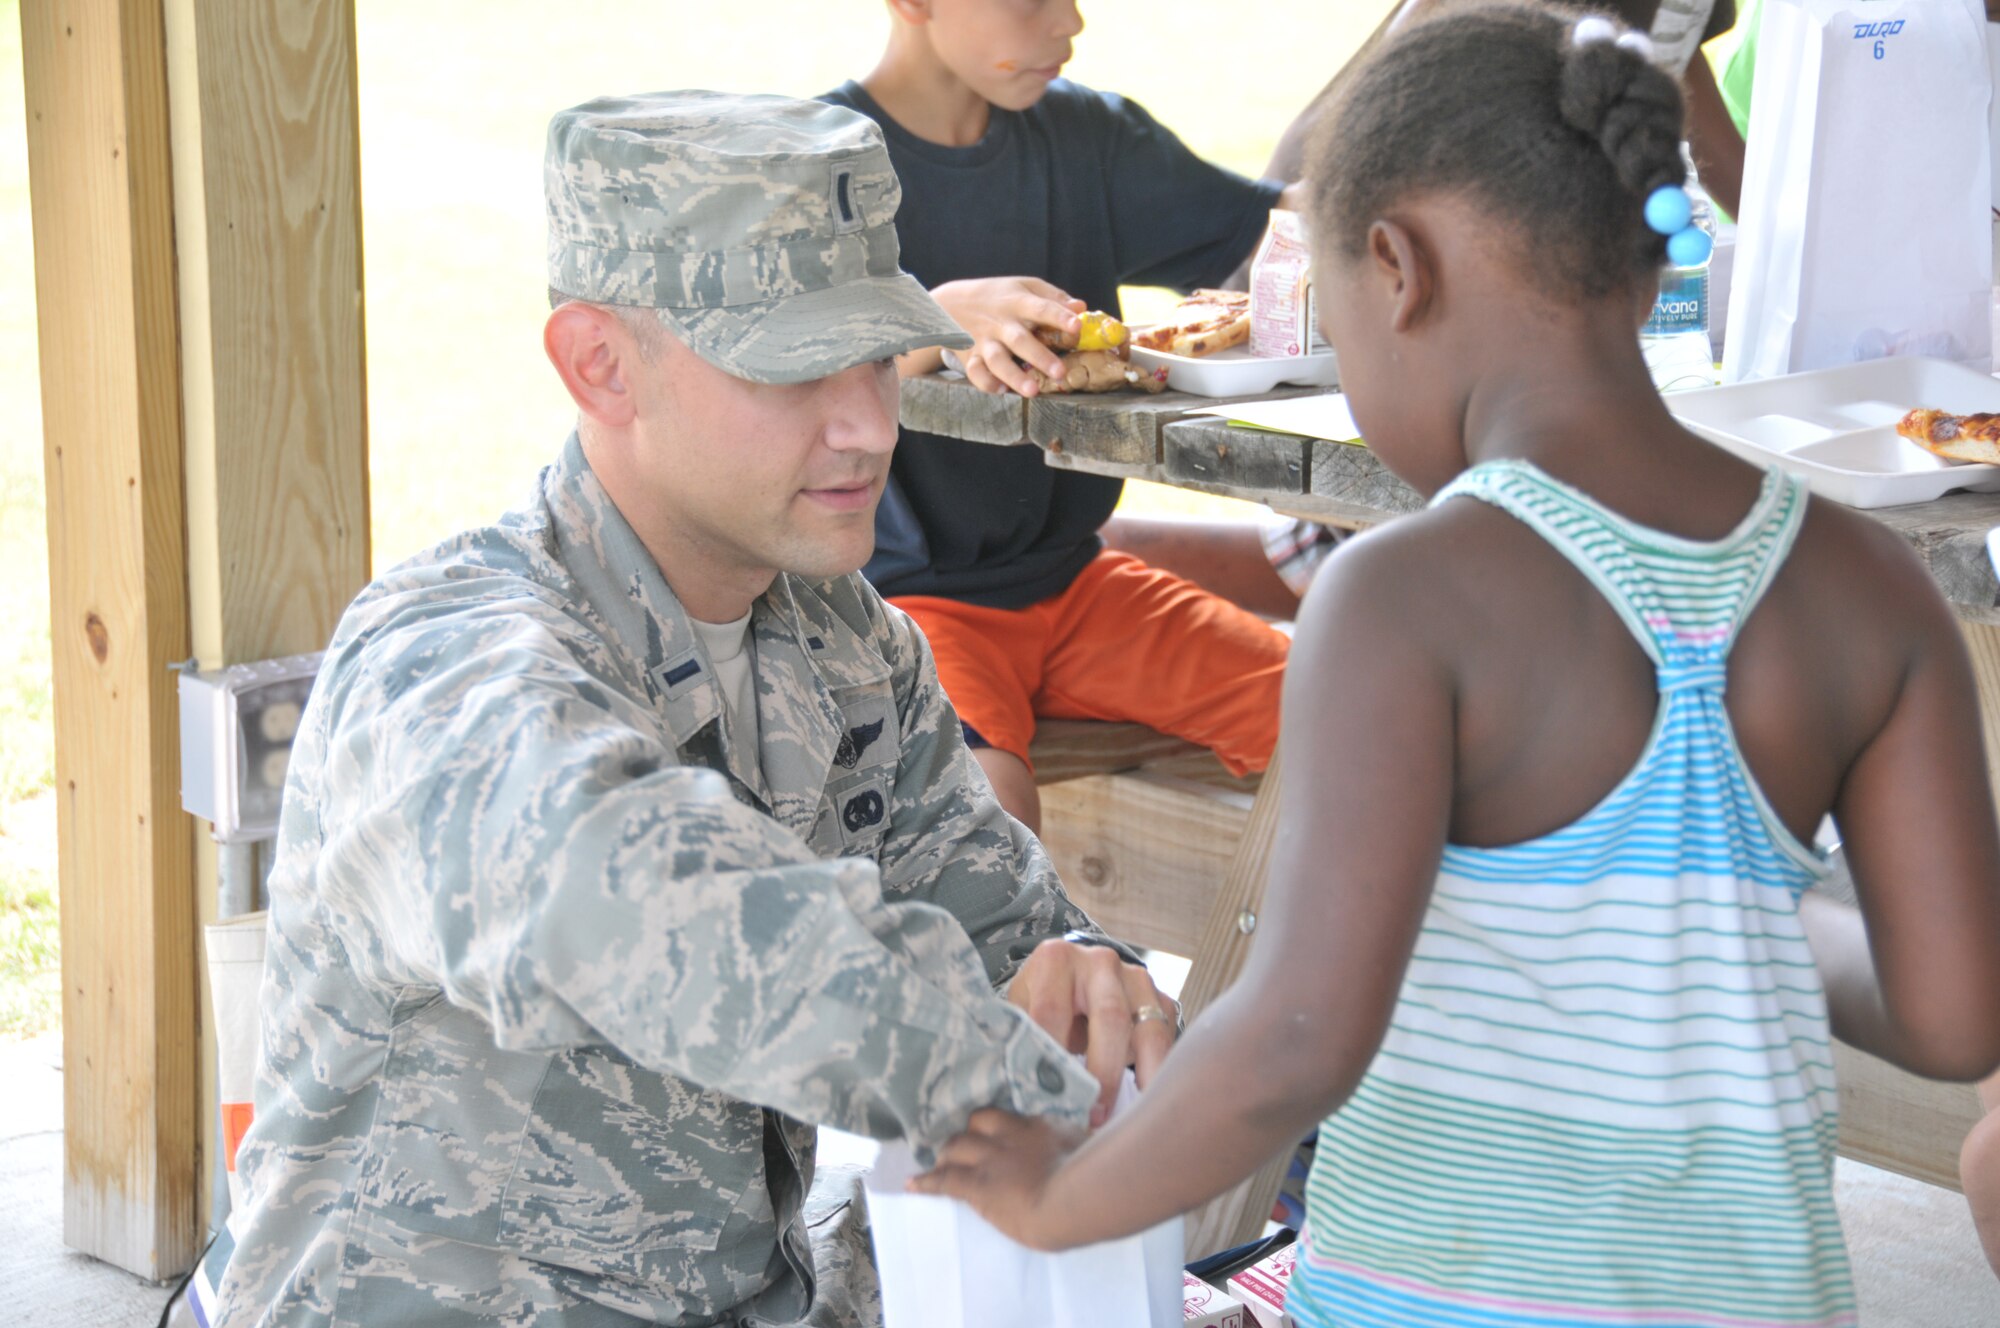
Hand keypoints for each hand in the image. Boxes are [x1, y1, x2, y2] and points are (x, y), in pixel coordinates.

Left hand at [909, 1108, 1082, 1249]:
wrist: (1076, 1197)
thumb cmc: (1094, 1177)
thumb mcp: (1090, 1147)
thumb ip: (1081, 1140)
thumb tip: (1089, 1138)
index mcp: (1039, 1127)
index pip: (1007, 1115)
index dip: (993, 1121)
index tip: (986, 1124)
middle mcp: (1010, 1135)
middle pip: (977, 1123)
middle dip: (967, 1133)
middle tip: (959, 1143)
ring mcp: (991, 1158)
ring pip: (956, 1146)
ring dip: (947, 1154)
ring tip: (938, 1161)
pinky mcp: (977, 1184)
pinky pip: (944, 1179)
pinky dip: (926, 1181)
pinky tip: (912, 1183)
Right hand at [930, 277, 1085, 395]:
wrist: (948, 305)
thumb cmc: (999, 297)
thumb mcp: (1024, 287)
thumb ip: (1053, 297)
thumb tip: (1081, 307)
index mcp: (1017, 302)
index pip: (1041, 308)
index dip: (1059, 317)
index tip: (1077, 326)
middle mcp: (1001, 323)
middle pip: (1020, 340)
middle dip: (1040, 356)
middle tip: (1060, 372)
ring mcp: (984, 342)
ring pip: (997, 361)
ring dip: (1014, 376)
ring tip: (1033, 391)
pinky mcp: (971, 358)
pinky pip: (977, 374)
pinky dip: (987, 383)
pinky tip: (1002, 390)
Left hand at [1008, 938, 1177, 1126]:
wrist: (1076, 976)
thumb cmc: (1042, 1000)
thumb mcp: (1023, 1009)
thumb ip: (1019, 1038)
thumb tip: (1013, 1086)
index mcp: (1057, 960)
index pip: (1052, 1009)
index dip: (1051, 1054)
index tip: (1049, 1095)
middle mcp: (1101, 962)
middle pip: (1109, 1017)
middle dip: (1103, 1071)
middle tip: (1094, 1114)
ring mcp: (1137, 978)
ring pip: (1148, 1030)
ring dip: (1142, 1077)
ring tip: (1132, 1116)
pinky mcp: (1161, 1000)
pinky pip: (1166, 1039)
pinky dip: (1159, 1073)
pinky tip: (1149, 1103)